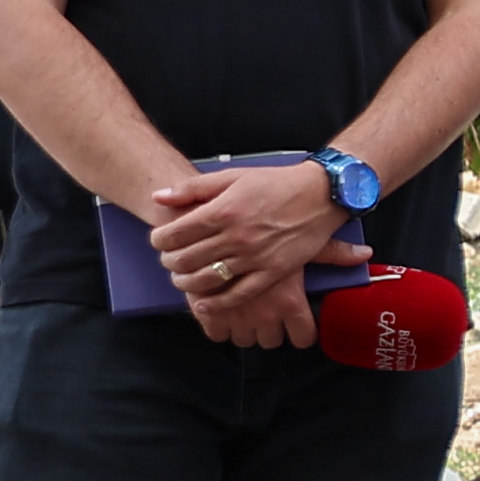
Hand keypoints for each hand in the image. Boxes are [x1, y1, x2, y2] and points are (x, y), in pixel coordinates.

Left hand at [148, 158, 362, 349]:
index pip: (174, 234)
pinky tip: (203, 304)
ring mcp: (255, 257)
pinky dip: (217, 303)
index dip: (159, 240)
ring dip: (186, 283)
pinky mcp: (272, 272)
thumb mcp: (232, 176)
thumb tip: (158, 197)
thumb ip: (192, 188)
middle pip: (185, 259)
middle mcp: (236, 236)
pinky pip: (239, 294)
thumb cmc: (275, 183)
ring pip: (206, 279)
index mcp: (222, 211)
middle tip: (169, 261)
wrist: (321, 194)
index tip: (160, 241)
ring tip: (182, 279)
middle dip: (169, 263)